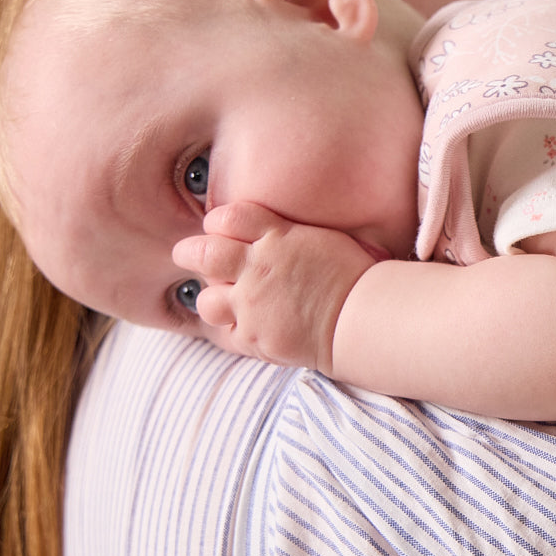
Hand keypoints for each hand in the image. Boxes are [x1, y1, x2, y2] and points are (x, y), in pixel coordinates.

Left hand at [173, 202, 374, 373]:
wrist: (365, 318)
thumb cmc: (353, 276)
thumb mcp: (319, 239)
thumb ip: (284, 233)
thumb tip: (265, 229)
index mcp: (275, 238)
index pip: (226, 218)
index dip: (217, 223)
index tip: (219, 230)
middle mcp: (256, 269)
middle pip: (203, 253)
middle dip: (191, 253)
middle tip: (190, 255)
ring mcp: (252, 306)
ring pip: (206, 300)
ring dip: (212, 298)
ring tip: (225, 300)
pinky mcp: (255, 338)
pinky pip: (228, 334)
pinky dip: (235, 330)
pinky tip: (251, 326)